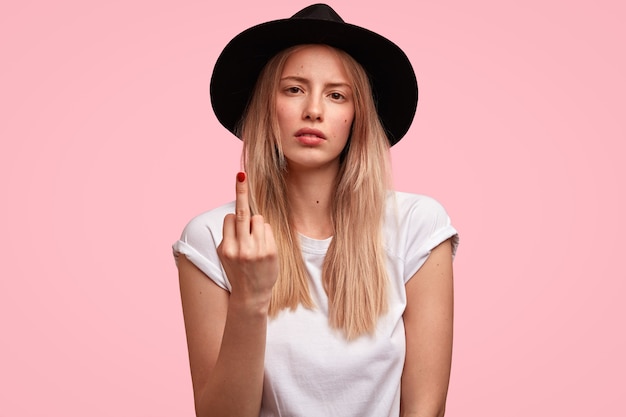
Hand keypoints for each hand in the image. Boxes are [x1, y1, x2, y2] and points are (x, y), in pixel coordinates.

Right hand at [217, 172, 277, 311]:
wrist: (251, 295)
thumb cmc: (238, 270)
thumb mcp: (226, 254)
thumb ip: (230, 235)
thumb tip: (237, 211)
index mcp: (226, 248)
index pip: (230, 218)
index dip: (234, 219)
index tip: (236, 188)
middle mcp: (241, 248)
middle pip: (242, 213)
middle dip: (241, 192)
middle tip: (240, 175)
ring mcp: (257, 250)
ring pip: (257, 218)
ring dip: (256, 224)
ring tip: (254, 242)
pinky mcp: (271, 251)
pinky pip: (267, 227)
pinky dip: (264, 232)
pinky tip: (262, 246)